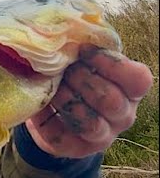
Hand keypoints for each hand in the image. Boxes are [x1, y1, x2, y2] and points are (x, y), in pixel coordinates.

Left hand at [25, 47, 153, 158]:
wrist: (52, 112)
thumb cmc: (72, 78)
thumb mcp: (82, 61)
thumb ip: (83, 49)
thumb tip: (68, 30)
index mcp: (130, 90)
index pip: (138, 79)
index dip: (112, 64)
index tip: (83, 50)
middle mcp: (123, 115)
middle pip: (112, 100)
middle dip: (83, 80)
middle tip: (65, 70)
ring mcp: (102, 135)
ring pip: (92, 123)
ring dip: (67, 100)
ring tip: (53, 87)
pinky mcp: (75, 147)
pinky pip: (61, 135)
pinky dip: (45, 117)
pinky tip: (39, 104)